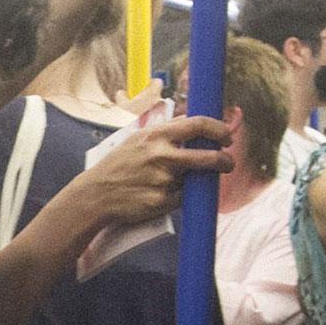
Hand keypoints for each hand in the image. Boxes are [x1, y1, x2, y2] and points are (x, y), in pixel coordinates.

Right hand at [78, 115, 232, 225]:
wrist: (97, 194)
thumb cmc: (120, 164)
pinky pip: (183, 198)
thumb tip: (195, 122)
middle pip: (208, 157)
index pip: (197, 125)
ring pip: (194, 179)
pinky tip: (161, 193)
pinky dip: (179, 196)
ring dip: (192, 180)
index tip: (227, 136)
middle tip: (228, 163)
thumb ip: (167, 130)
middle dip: (224, 161)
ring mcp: (163, 180)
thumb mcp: (139, 138)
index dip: (219, 129)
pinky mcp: (162, 201)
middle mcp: (161, 156)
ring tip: (168, 180)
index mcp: (156, 135)